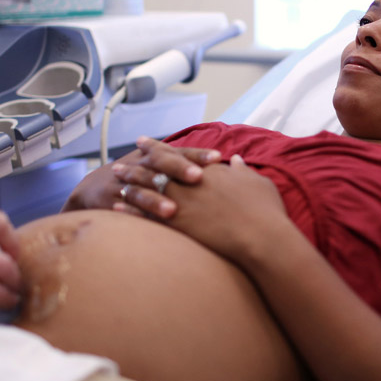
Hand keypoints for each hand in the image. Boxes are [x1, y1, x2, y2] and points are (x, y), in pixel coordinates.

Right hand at [63, 136, 220, 211]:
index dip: (197, 154)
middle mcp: (141, 165)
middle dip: (179, 169)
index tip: (218, 158)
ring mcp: (124, 182)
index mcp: (156, 157)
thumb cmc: (137, 179)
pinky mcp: (111, 200)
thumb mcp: (158, 167)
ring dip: (156, 198)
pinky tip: (144, 220)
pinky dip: (133, 212)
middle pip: (160, 162)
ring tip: (173, 210)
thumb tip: (232, 167)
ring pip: (142, 187)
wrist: (91, 189)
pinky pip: (124, 206)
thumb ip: (188, 168)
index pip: (180, 151)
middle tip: (199, 177)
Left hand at [117, 153, 290, 263]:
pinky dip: (131, 211)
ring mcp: (182, 203)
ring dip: (129, 185)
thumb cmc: (265, 212)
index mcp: (207, 170)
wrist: (262, 238)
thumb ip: (244, 171)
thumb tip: (237, 161)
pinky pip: (147, 215)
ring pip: (148, 190)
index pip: (176, 154)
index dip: (157, 147)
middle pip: (155, 169)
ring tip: (116, 183)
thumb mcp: (258, 183)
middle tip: (120, 163)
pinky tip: (117, 209)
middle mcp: (190, 183)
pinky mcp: (178, 225)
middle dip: (136, 165)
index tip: (143, 142)